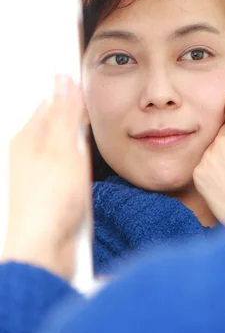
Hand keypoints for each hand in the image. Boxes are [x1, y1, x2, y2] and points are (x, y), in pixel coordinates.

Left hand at [1, 76, 89, 279]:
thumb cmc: (48, 202)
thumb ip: (65, 114)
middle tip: (90, 130)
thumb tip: (63, 80)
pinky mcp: (54, 191)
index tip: (89, 94)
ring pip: (69, 147)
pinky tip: (87, 175)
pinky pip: (73, 169)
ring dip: (83, 149)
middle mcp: (32, 154)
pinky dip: (84, 169)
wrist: (45, 251)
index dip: (71, 95)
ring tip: (86, 158)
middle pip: (61, 124)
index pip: (50, 102)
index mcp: (27, 138)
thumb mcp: (63, 148)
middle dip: (80, 123)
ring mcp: (43, 174)